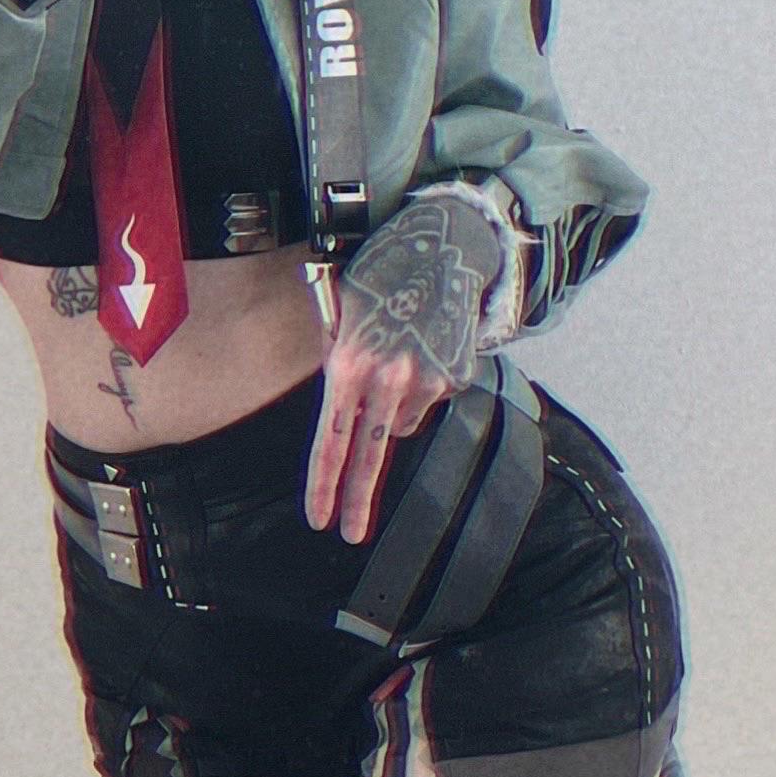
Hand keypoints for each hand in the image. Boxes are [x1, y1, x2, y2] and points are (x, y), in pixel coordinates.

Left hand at [302, 190, 508, 541]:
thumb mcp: (340, 314)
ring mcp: (426, 378)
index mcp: (348, 364)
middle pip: (370, 453)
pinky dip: (425, 385)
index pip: (332, 438)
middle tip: (350, 535)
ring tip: (398, 357)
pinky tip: (425, 347)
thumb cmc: (382, 274)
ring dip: (396, 406)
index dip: (324, 482)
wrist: (445, 241)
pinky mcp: (456, 374)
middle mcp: (387, 377)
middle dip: (358, 498)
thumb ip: (338, 364)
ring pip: (403, 422)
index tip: (319, 518)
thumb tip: (354, 417)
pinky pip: (432, 399)